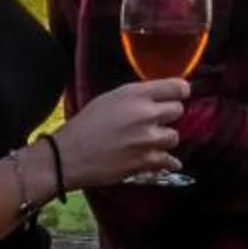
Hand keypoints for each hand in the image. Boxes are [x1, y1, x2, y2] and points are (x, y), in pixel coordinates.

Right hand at [49, 79, 189, 192]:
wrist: (67, 156)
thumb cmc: (84, 125)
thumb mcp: (109, 99)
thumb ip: (137, 96)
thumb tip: (159, 97)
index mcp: (135, 94)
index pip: (178, 87)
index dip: (179, 92)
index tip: (176, 97)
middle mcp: (145, 114)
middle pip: (178, 111)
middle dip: (167, 117)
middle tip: (153, 122)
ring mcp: (148, 139)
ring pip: (174, 136)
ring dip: (163, 140)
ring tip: (147, 142)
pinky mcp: (146, 161)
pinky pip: (170, 160)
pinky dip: (165, 161)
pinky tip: (160, 160)